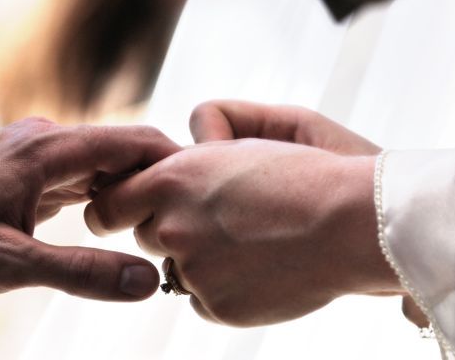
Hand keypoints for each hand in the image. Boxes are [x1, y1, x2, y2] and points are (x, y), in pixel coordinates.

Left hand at [0, 118, 179, 300]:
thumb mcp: (11, 263)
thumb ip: (81, 271)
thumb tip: (145, 279)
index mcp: (47, 150)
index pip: (128, 140)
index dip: (170, 158)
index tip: (202, 184)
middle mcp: (45, 140)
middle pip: (118, 149)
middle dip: (153, 177)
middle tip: (186, 212)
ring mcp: (35, 152)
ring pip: (98, 162)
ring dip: (127, 186)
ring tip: (159, 218)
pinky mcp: (27, 168)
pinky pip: (76, 173)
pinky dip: (100, 192)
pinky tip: (114, 217)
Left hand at [85, 102, 403, 325]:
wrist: (348, 221)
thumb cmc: (298, 172)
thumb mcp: (236, 147)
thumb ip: (184, 164)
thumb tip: (160, 184)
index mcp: (171, 181)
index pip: (106, 208)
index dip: (112, 211)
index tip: (121, 214)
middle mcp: (172, 227)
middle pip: (146, 236)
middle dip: (168, 227)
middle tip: (214, 219)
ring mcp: (194, 270)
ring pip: (177, 268)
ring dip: (199, 258)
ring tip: (248, 241)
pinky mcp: (217, 306)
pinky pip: (204, 298)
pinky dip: (223, 287)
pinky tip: (261, 267)